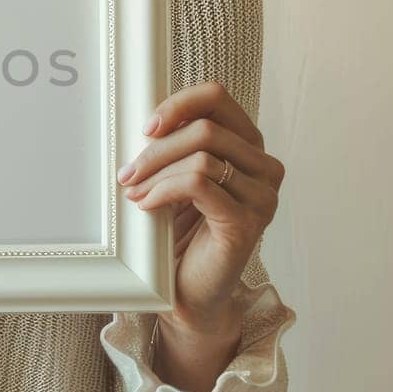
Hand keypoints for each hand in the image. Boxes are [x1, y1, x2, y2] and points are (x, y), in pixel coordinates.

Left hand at [117, 81, 284, 345]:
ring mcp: (262, 196)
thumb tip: (143, 119)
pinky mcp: (247, 222)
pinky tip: (147, 205)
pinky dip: (164, 190)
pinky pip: (200, 184)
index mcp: (249, 147)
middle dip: (158, 147)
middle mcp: (265, 168)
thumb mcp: (178, 178)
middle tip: (127, 171)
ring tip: (133, 190)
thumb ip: (176, 146)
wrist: (189, 294)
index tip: (146, 127)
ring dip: (156, 171)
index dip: (178, 104)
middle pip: (206, 128)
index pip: (218, 98)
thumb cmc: (182, 235)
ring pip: (202, 155)